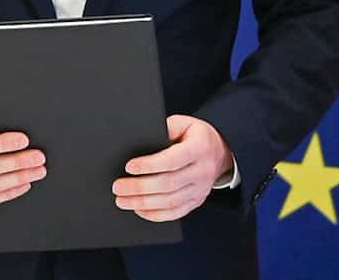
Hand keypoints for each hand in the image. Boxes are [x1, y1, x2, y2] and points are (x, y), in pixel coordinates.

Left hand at [112, 115, 232, 221]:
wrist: (221, 151)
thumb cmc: (196, 135)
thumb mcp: (185, 123)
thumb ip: (167, 128)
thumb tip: (143, 139)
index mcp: (200, 148)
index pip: (172, 160)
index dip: (149, 165)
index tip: (129, 166)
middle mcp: (202, 171)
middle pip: (168, 184)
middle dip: (139, 187)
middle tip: (117, 186)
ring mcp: (200, 189)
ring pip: (169, 202)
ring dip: (142, 203)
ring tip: (122, 200)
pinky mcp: (196, 201)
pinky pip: (174, 213)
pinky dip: (154, 215)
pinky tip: (138, 209)